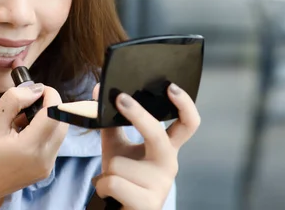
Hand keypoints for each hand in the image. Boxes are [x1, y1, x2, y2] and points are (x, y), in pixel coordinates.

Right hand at [0, 83, 68, 208]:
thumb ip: (15, 99)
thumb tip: (36, 89)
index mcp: (31, 148)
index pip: (55, 113)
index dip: (51, 95)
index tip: (37, 88)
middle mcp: (44, 160)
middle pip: (62, 122)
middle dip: (50, 106)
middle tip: (29, 99)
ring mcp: (46, 167)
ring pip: (58, 133)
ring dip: (46, 119)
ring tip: (20, 118)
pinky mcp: (44, 170)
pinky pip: (52, 144)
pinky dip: (43, 132)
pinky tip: (22, 132)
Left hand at [92, 83, 200, 209]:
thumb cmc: (122, 178)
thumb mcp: (116, 147)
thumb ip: (109, 119)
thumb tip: (97, 89)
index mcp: (165, 148)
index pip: (187, 124)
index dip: (185, 105)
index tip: (171, 87)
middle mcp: (169, 165)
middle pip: (157, 135)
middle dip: (139, 116)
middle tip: (121, 99)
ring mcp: (161, 186)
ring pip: (119, 163)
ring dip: (107, 169)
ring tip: (112, 180)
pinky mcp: (148, 204)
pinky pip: (113, 183)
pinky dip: (102, 186)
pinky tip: (109, 194)